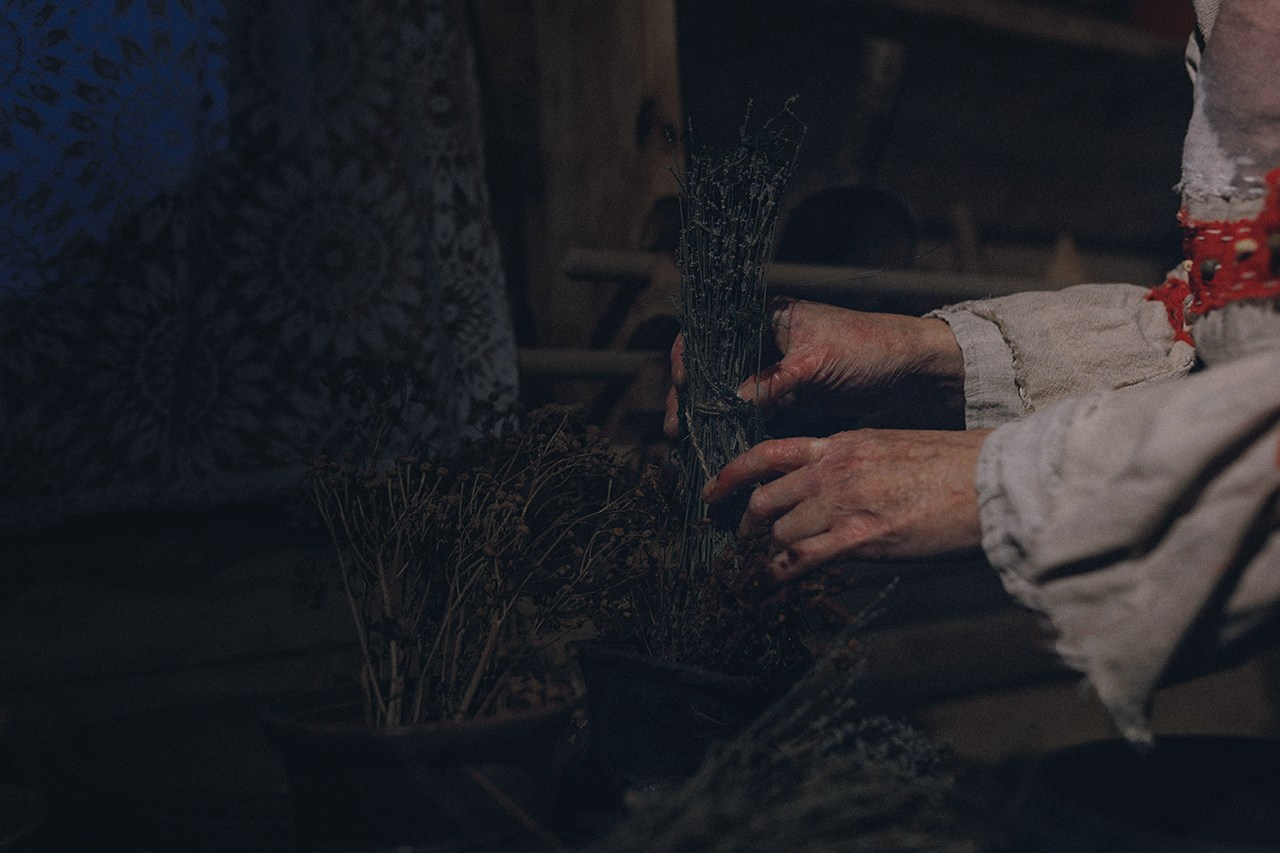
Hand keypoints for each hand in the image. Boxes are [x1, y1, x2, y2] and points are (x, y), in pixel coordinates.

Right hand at [663, 299, 964, 437]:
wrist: (911, 371)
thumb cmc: (868, 349)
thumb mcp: (816, 363)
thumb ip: (773, 381)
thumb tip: (730, 400)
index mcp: (765, 317)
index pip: (708, 333)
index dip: (686, 358)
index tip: (682, 388)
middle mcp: (762, 340)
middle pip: (709, 366)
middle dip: (689, 397)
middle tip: (677, 430)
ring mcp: (772, 368)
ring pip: (724, 390)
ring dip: (705, 416)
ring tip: (689, 444)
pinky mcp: (785, 394)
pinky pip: (746, 409)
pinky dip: (731, 426)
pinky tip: (718, 446)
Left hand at [702, 428, 990, 579]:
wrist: (994, 479)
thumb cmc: (955, 465)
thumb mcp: (894, 446)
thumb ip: (855, 461)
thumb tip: (831, 484)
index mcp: (842, 442)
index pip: (769, 454)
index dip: (731, 475)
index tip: (710, 493)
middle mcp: (834, 468)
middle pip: (767, 498)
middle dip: (746, 525)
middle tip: (738, 544)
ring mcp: (846, 501)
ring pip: (782, 531)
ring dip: (768, 554)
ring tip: (760, 573)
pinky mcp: (864, 536)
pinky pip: (804, 559)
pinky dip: (779, 575)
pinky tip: (767, 588)